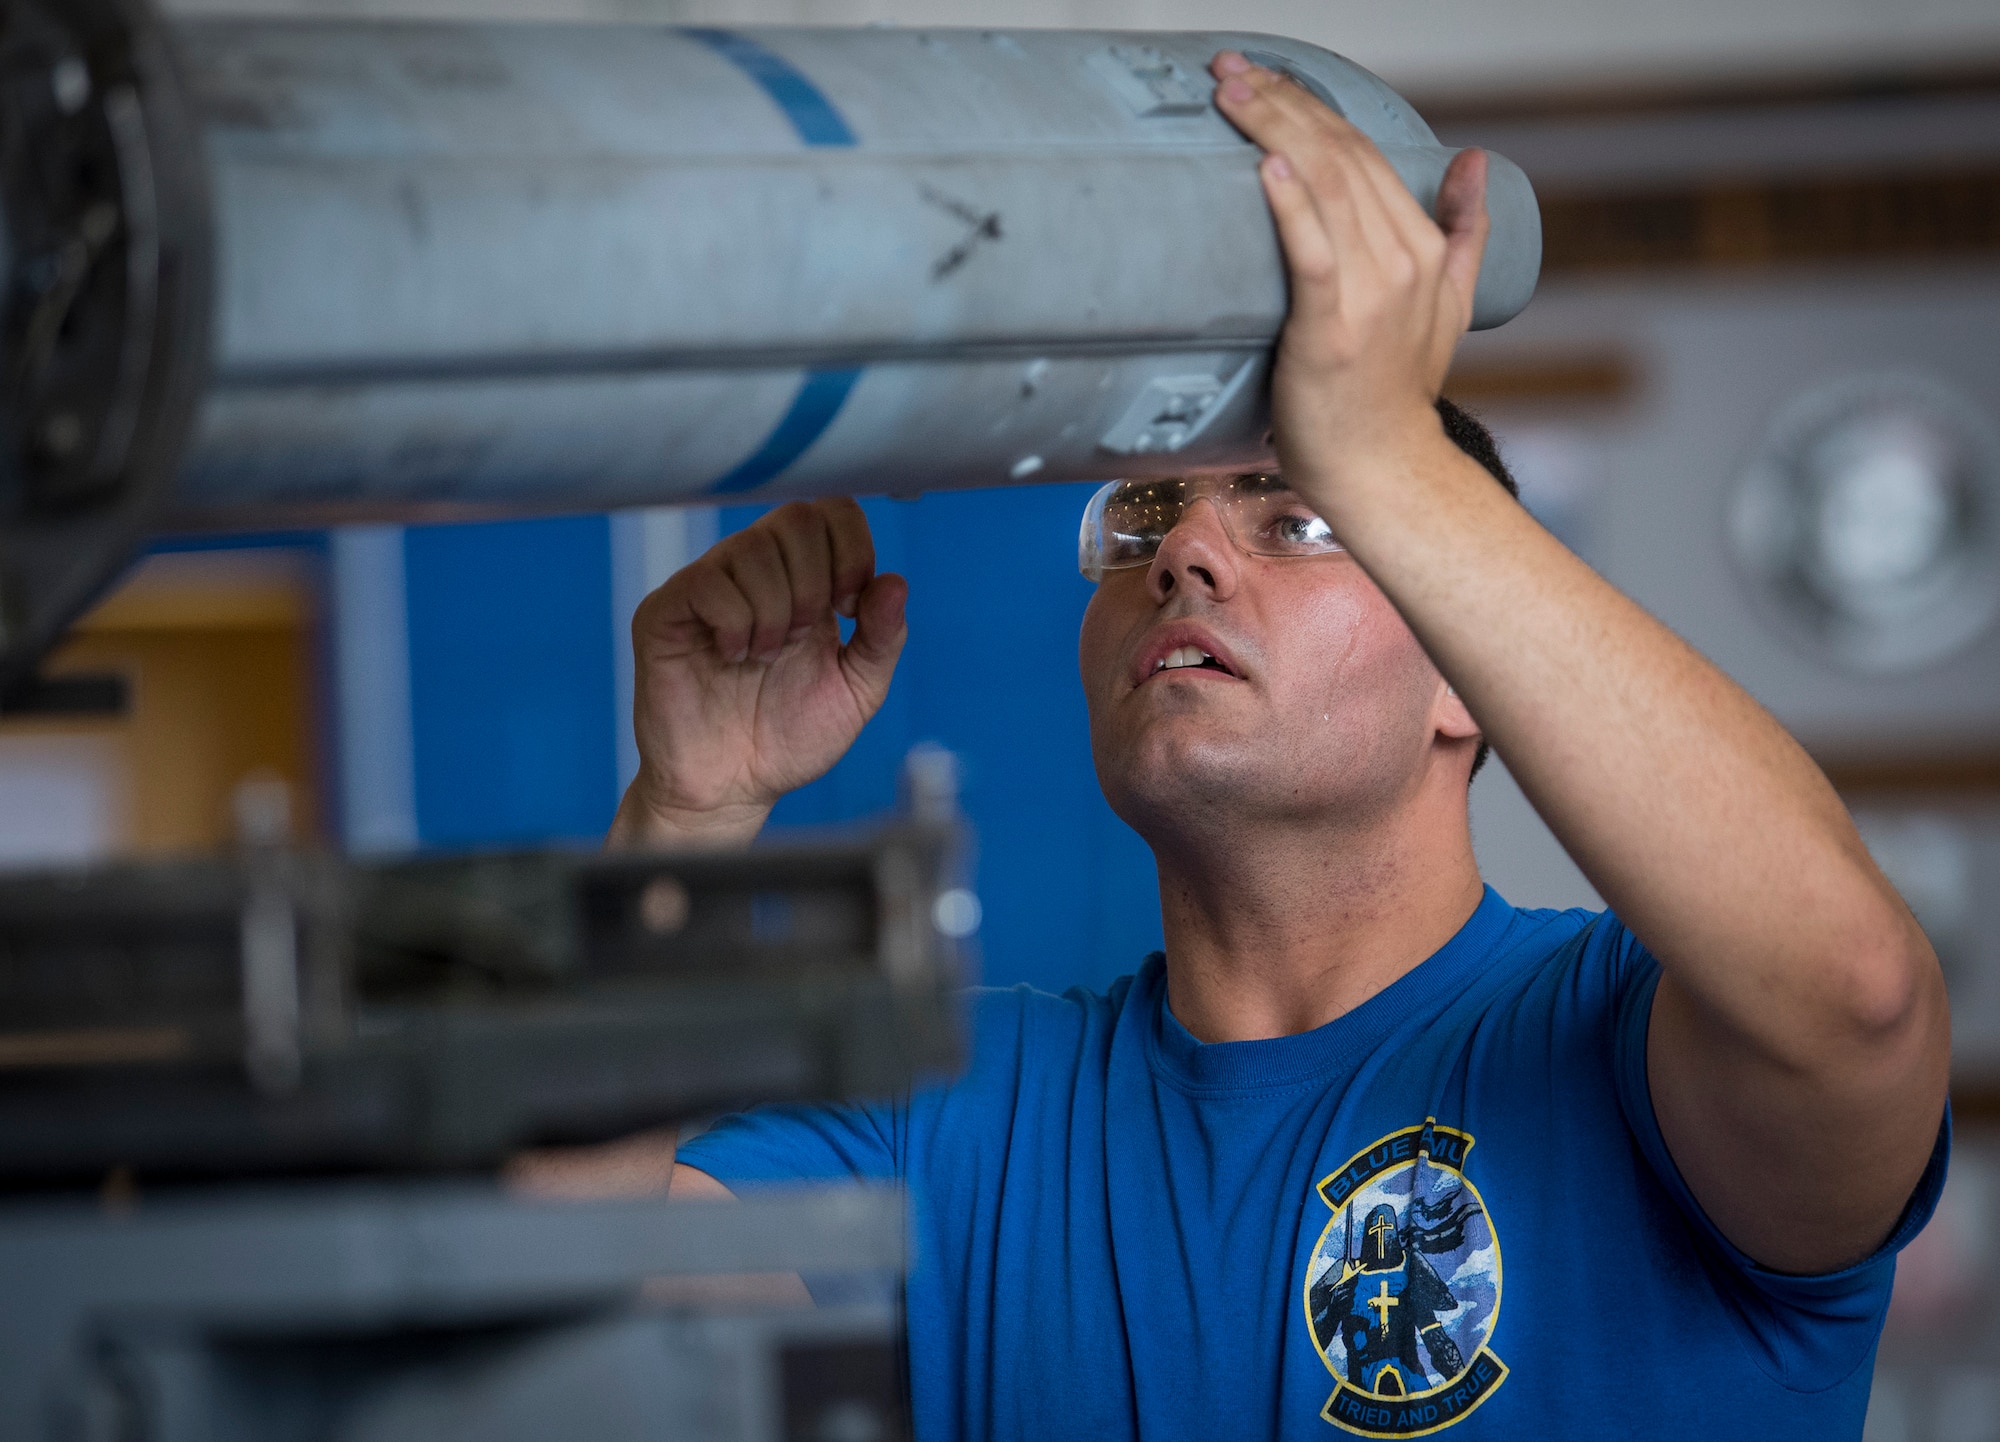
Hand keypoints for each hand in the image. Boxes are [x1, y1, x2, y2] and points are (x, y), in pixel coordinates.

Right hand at [608, 498, 906, 849]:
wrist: (732, 788)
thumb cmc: (789, 738)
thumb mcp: (856, 691)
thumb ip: (882, 639)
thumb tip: (895, 582)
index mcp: (805, 580)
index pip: (832, 512)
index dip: (852, 549)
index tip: (848, 609)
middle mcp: (756, 573)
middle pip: (796, 519)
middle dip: (815, 583)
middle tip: (801, 639)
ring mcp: (707, 588)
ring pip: (751, 549)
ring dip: (774, 611)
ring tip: (764, 658)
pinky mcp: (666, 612)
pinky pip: (706, 583)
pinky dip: (734, 623)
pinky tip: (733, 656)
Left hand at [1209, 51, 1489, 505]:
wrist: (1382, 469)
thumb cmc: (1395, 395)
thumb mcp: (1451, 306)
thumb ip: (1465, 231)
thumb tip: (1475, 162)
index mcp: (1422, 248)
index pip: (1364, 153)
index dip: (1312, 105)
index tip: (1263, 75)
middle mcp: (1400, 262)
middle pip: (1339, 156)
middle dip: (1282, 102)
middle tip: (1230, 68)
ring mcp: (1369, 294)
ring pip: (1324, 188)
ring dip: (1274, 131)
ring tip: (1230, 93)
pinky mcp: (1330, 329)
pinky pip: (1312, 254)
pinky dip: (1291, 206)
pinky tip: (1267, 166)